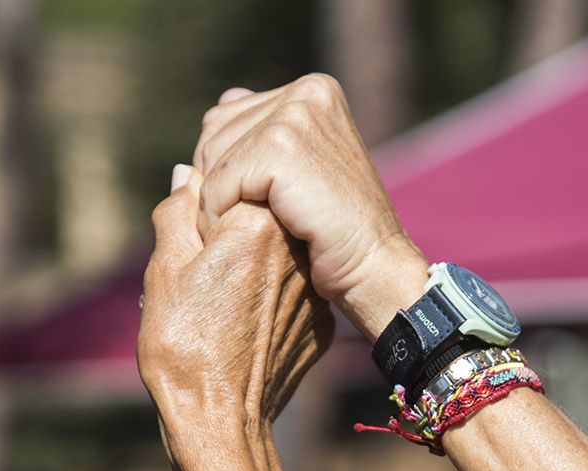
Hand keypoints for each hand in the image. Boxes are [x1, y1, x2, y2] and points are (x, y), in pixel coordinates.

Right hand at [138, 165, 334, 458]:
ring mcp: (314, 290)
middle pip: (258, 219)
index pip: (232, 184)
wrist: (220, 422)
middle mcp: (298, 250)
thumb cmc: (184, 344)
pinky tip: (243, 329)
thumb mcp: (163, 270)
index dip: (201, 212)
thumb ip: (178, 212)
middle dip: (228, 235)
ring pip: (277, 258)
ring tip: (220, 306)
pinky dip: (269, 302)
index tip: (189, 247)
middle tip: (201, 277)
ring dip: (251, 266)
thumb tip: (188, 175)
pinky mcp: (320, 324)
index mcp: (258, 223)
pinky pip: (290, 295)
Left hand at [192, 76, 428, 338]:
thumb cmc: (338, 228)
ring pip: (213, 157)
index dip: (221, 166)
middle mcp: (307, 92)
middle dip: (213, 181)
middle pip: (215, 132)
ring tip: (234, 232)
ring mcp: (295, 115)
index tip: (239, 204)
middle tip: (233, 223)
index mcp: (314, 89)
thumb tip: (226, 96)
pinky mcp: (280, 147)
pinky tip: (236, 238)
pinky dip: (217, 216)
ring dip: (212, 202)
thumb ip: (265, 127)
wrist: (375, 265)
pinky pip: (218, 182)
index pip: (228, 116)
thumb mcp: (306, 165)